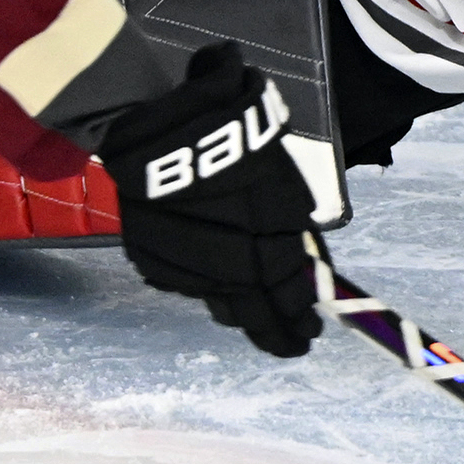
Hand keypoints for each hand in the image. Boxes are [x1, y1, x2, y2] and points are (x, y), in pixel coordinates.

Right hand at [97, 42, 326, 356]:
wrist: (160, 117)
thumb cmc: (230, 126)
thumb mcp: (274, 167)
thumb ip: (285, 218)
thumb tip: (293, 258)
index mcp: (272, 225)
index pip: (290, 286)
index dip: (300, 312)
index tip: (310, 328)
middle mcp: (233, 250)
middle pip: (257, 305)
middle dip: (276, 329)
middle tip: (291, 345)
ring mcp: (190, 258)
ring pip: (219, 298)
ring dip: (238, 310)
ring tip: (254, 323)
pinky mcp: (153, 256)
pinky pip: (182, 282)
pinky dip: (200, 286)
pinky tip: (213, 290)